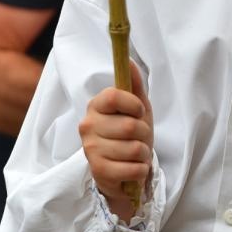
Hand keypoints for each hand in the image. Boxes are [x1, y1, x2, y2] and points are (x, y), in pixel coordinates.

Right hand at [78, 61, 152, 222]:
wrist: (121, 169)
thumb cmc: (129, 135)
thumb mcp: (136, 108)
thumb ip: (134, 85)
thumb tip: (129, 60)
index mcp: (96, 105)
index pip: (114, 96)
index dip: (134, 104)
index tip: (139, 111)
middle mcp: (88, 125)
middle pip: (129, 126)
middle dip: (143, 133)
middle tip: (138, 137)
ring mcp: (90, 149)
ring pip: (133, 148)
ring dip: (143, 153)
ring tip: (135, 153)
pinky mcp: (98, 171)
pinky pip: (133, 168)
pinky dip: (141, 169)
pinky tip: (133, 167)